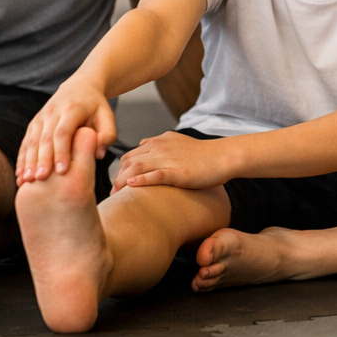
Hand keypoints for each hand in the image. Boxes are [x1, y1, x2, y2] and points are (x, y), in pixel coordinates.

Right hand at [16, 79, 115, 184]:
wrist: (80, 86)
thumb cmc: (96, 106)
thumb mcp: (107, 116)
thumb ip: (107, 135)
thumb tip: (98, 155)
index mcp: (71, 109)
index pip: (63, 132)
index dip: (61, 152)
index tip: (61, 171)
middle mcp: (52, 112)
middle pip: (45, 138)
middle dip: (42, 160)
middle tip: (41, 179)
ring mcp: (40, 117)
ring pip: (32, 141)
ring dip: (28, 161)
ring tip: (26, 180)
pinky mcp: (34, 123)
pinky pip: (26, 142)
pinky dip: (22, 159)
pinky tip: (20, 174)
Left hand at [112, 131, 228, 190]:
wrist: (223, 156)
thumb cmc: (202, 154)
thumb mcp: (177, 142)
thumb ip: (159, 144)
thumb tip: (143, 145)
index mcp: (158, 141)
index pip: (129, 155)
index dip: (119, 171)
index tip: (117, 185)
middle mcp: (160, 147)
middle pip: (128, 161)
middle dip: (117, 177)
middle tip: (112, 194)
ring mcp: (168, 159)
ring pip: (137, 167)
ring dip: (122, 181)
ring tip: (116, 195)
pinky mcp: (178, 172)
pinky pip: (155, 175)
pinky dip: (140, 180)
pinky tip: (131, 187)